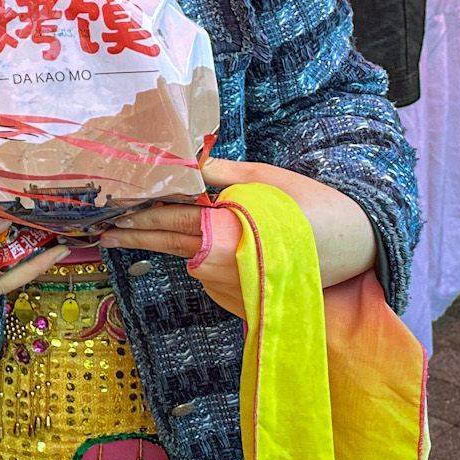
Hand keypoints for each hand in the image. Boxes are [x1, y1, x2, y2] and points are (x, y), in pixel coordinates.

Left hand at [101, 157, 377, 318]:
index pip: (173, 219)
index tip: (110, 211)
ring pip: (187, 259)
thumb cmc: (312, 207)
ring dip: (157, 245)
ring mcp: (233, 285)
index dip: (139, 213)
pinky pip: (207, 273)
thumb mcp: (266, 180)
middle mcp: (226, 264)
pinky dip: (192, 257)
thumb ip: (220, 174)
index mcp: (230, 232)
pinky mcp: (240, 298)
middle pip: (169, 243)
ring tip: (120, 234)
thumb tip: (184, 162)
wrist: (359, 247)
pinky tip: (175, 246)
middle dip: (133, 234)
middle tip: (100, 230)